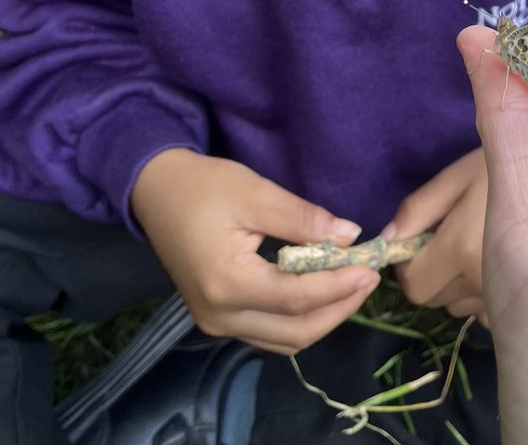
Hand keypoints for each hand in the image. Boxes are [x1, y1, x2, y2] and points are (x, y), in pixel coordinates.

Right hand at [130, 150, 379, 352]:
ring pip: (283, 340)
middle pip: (295, 332)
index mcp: (228, 284)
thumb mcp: (256, 193)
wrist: (156, 192)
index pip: (298, 298)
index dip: (340, 287)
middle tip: (369, 279)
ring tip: (351, 285)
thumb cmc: (204, 187)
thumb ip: (303, 219)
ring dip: (322, 318)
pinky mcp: (216, 317)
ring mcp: (215, 322)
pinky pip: (268, 332)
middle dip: (338, 309)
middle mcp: (220, 315)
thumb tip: (350, 237)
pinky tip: (320, 291)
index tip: (371, 270)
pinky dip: (299, 319)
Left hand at [381, 148, 487, 323]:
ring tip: (470, 247)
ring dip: (451, 284)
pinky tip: (488, 266)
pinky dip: (475, 295)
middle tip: (445, 239)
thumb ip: (417, 210)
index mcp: (462, 250)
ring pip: (453, 306)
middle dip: (427, 273)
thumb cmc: (500, 173)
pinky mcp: (517, 305)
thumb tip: (386, 240)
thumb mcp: (454, 178)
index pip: (413, 284)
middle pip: (431, 298)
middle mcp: (482, 282)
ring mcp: (502, 298)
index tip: (419, 240)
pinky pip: (479, 313)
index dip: (407, 263)